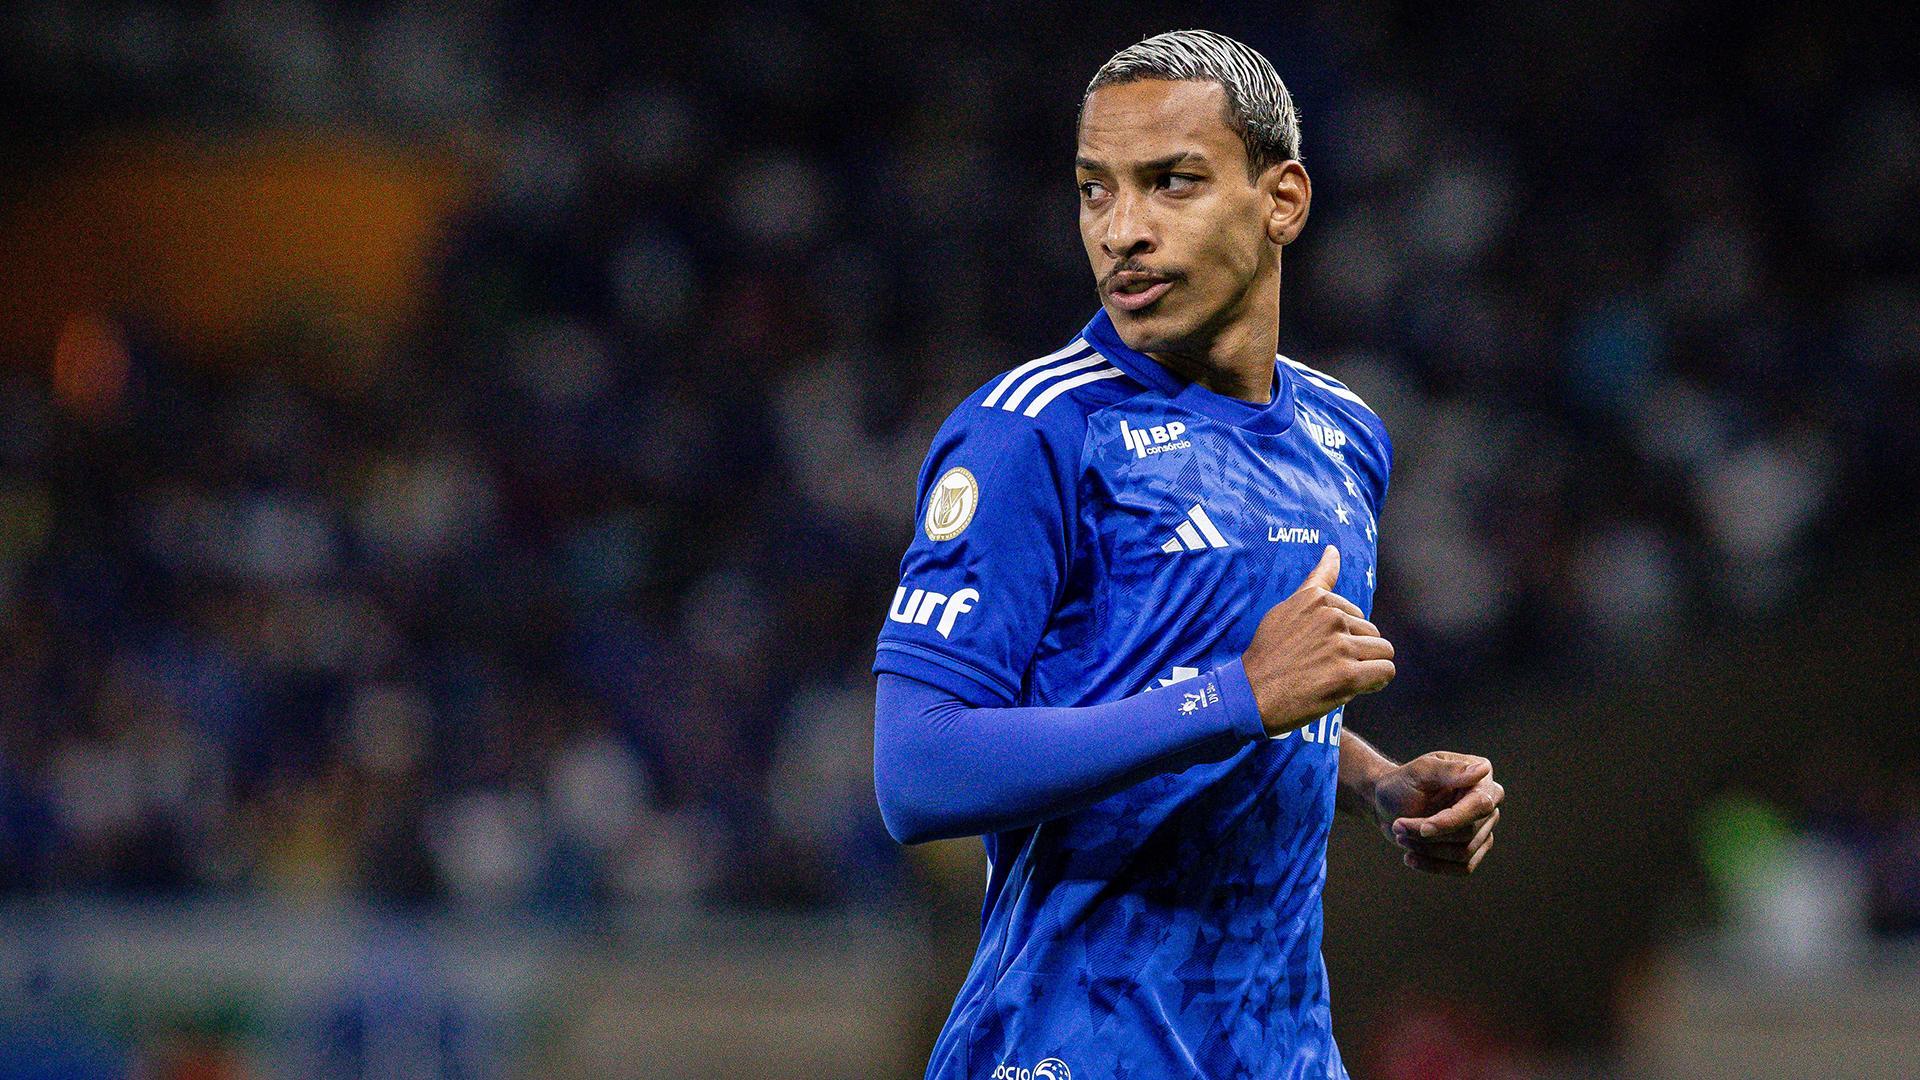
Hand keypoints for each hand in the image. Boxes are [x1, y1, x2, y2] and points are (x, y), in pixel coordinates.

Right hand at [1242, 545, 1394, 736]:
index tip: (1322, 649)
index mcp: (1317, 599)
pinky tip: (1358, 686)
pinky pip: (1385, 671)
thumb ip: (1316, 582)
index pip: (1356, 613)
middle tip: (1328, 666)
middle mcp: (1331, 617)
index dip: (1344, 635)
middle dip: (1358, 650)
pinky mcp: (1347, 675)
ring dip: (1369, 666)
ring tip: (1343, 676)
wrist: (1250, 694)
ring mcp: (1340, 646)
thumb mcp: (1286, 608)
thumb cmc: (1268, 653)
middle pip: (1372, 632)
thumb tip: (1333, 550)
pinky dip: (1377, 681)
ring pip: (1383, 650)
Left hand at [1370, 752, 1502, 875]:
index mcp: (1481, 778)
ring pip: (1464, 853)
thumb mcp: (1420, 771)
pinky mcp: (1474, 848)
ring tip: (1400, 836)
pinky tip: (1410, 857)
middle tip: (1398, 827)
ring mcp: (1483, 827)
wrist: (1388, 803)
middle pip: (1468, 833)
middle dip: (1428, 835)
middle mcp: (1489, 803)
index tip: (1423, 829)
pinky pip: (1463, 867)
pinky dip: (1434, 865)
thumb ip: (1449, 770)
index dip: (1451, 821)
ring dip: (1427, 849)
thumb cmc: (1403, 782)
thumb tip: (1483, 770)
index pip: (1479, 806)